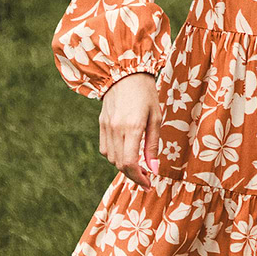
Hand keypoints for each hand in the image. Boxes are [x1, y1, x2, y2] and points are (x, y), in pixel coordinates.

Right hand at [99, 72, 160, 188]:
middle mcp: (116, 129)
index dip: (139, 178)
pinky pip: (105, 148)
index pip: (129, 163)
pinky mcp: (101, 124)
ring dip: (124, 166)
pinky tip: (125, 152)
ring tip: (138, 164)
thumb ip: (152, 145)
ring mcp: (106, 127)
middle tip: (147, 176)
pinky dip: (114, 156)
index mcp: (132, 127)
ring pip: (111, 158)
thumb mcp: (155, 118)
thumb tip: (154, 169)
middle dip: (133, 174)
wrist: (125, 72)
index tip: (149, 183)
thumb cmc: (146, 93)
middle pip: (119, 164)